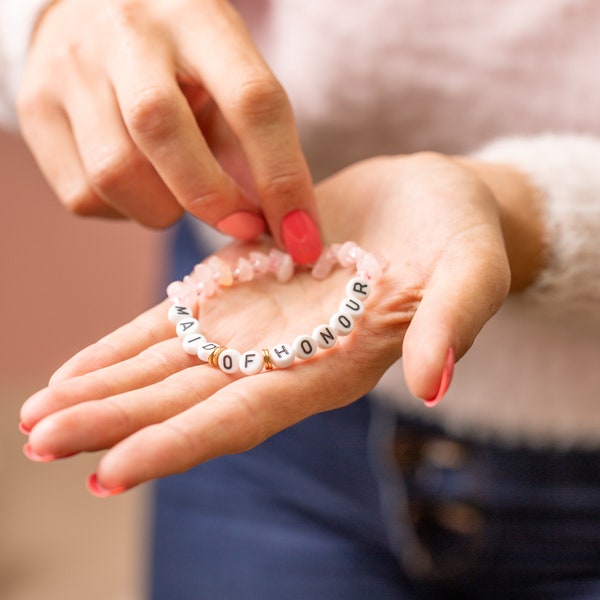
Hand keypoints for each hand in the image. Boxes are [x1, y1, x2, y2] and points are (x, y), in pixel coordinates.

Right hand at [17, 0, 320, 262]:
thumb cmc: (183, 58)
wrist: (92, 13)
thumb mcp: (229, 73)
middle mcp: (126, 34)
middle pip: (165, 134)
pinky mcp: (35, 110)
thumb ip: (255, 142)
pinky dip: (126, 210)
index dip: (283, 179)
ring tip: (180, 189)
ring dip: (164, 209)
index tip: (302, 236)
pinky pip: (85, 194)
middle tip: (243, 226)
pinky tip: (140, 184)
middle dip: (214, 200)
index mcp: (198, 18)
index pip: (252, 101)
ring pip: (117, 174)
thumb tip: (284, 226)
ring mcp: (70, 70)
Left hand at [20, 153, 542, 494]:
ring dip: (108, 387)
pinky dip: (129, 341)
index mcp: (337, 362)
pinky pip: (180, 318)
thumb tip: (435, 381)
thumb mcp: (473, 272)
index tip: (111, 470)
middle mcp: (289, 354)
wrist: (438, 202)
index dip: (183, 442)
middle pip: (191, 397)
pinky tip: (84, 362)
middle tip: (40, 439)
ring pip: (173, 364)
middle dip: (116, 421)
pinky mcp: (248, 285)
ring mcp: (264, 322)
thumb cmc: (465, 238)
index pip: (249, 412)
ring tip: (40, 412)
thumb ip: (454, 323)